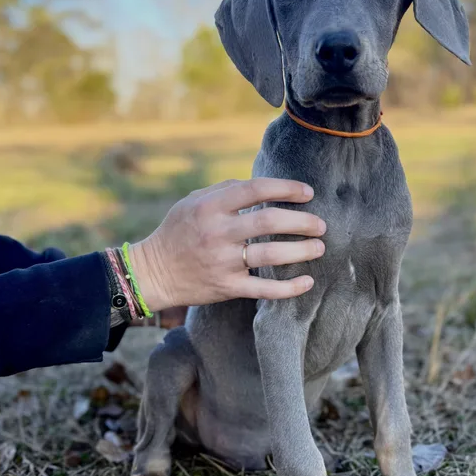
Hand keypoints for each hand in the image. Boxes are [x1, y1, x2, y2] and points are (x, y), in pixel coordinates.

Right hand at [128, 178, 325, 309]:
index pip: (255, 190)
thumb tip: (264, 185)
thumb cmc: (178, 231)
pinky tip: (307, 282)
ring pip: (270, 255)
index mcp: (211, 206)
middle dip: (301, 222)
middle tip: (321, 224)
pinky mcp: (226, 287)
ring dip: (301, 251)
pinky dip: (289, 288)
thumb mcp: (194, 201)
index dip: (286, 188)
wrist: (154, 272)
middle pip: (268, 222)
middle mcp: (218, 232)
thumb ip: (226, 190)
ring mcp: (222, 262)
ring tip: (319, 248)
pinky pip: (263, 290)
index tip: (307, 193)